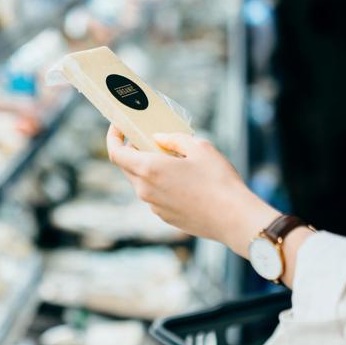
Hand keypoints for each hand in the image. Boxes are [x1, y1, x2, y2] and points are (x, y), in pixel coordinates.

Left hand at [105, 125, 278, 256]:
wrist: (233, 218)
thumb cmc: (218, 181)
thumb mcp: (200, 147)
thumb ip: (174, 139)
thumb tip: (158, 138)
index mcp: (149, 169)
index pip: (115, 153)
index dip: (112, 137)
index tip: (118, 127)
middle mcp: (145, 190)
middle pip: (127, 167)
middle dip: (132, 150)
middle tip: (147, 137)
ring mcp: (153, 206)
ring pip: (141, 182)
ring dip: (147, 167)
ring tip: (170, 157)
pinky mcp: (164, 216)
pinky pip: (154, 195)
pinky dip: (159, 183)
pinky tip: (180, 178)